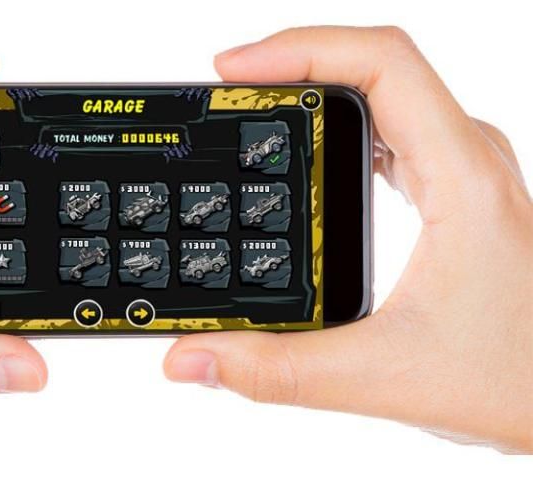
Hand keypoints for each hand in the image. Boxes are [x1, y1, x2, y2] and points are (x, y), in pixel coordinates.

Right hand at [164, 26, 531, 452]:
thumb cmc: (519, 380)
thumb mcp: (384, 377)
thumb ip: (277, 371)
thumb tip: (195, 355)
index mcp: (459, 177)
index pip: (381, 62)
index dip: (298, 48)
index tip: (233, 72)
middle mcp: (466, 159)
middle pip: (375, 63)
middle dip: (292, 62)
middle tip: (226, 90)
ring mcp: (462, 171)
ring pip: (386, 90)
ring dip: (315, 86)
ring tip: (251, 105)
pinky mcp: (452, 192)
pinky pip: (392, 127)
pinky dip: (337, 121)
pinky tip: (304, 148)